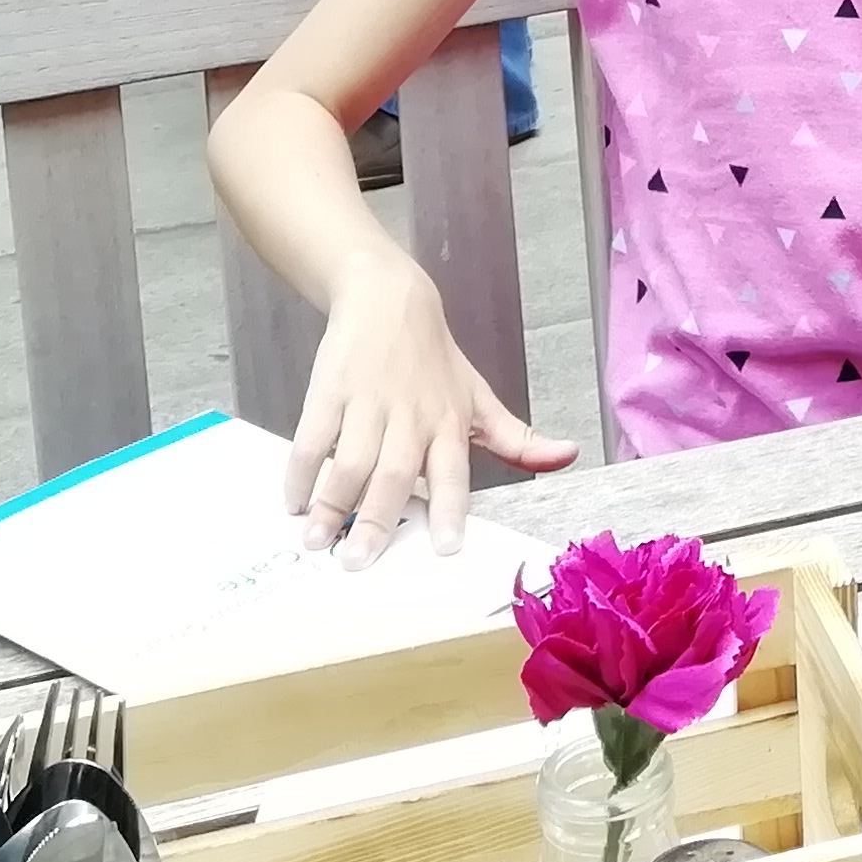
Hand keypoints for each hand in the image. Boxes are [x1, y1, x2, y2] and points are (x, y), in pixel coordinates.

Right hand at [285, 245, 576, 561]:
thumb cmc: (435, 361)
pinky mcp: (329, 390)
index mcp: (449, 423)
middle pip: (395, 473)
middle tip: (356, 562)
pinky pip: (313, 437)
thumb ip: (516, 437)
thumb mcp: (479, 396)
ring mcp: (368, 403)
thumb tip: (568, 456)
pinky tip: (294, 501)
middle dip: (376, 519)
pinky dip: (301, 470)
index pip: (453, 471)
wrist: (388, 299)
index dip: (450, 507)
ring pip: (351, 459)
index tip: (445, 547)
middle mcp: (410, 416)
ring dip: (332, 503)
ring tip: (315, 541)